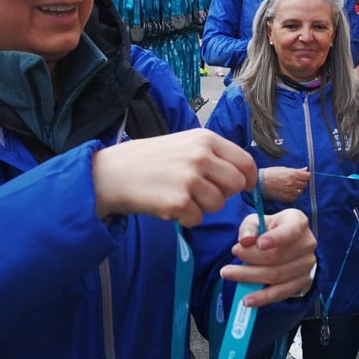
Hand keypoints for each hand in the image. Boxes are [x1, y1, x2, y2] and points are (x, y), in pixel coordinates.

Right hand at [92, 129, 256, 226]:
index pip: (246, 163)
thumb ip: (214, 155)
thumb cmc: (150, 159)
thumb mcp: (185, 144)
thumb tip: (245, 176)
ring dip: (202, 206)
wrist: (111, 173)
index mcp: (206, 139)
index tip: (241, 187)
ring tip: (179, 195)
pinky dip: (185, 218)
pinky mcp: (178, 202)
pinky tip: (168, 205)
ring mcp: (190, 179)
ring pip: (218, 205)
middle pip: (236, 186)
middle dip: (223, 194)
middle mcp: (201, 156)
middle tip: (200, 192)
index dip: (247, 179)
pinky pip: (198, 219)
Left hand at [222, 208, 317, 306]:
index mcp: (298, 222)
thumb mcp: (257, 221)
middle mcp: (307, 244)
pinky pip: (280, 293)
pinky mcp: (302, 282)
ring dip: (250, 276)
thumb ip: (249, 227)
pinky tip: (246, 299)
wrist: (286, 245)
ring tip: (228, 273)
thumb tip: (245, 240)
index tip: (259, 244)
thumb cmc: (269, 230)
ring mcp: (307, 265)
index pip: (290, 231)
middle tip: (234, 254)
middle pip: (278, 256)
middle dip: (252, 257)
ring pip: (277, 276)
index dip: (276, 238)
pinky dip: (262, 297)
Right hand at [260, 166, 310, 202]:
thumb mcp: (284, 169)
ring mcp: (291, 191)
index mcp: (293, 174)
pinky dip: (293, 194)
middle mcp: (293, 183)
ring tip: (289, 186)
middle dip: (301, 182)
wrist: (261, 183)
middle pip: (305, 184)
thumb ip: (296, 170)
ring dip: (297, 189)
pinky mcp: (288, 198)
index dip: (305, 175)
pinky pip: (295, 197)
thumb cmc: (271, 174)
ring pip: (301, 191)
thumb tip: (306, 169)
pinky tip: (286, 191)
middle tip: (293, 180)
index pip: (307, 176)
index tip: (302, 176)